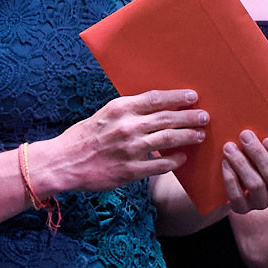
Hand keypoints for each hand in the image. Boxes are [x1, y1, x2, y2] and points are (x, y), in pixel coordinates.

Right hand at [31, 88, 209, 195]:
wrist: (63, 163)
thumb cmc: (83, 137)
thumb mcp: (104, 115)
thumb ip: (127, 112)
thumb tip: (155, 108)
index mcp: (119, 109)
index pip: (156, 99)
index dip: (177, 98)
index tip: (193, 97)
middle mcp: (127, 126)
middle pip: (167, 119)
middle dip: (190, 117)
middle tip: (204, 117)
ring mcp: (130, 149)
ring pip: (168, 140)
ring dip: (187, 136)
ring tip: (200, 135)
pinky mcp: (130, 171)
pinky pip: (160, 165)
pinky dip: (174, 161)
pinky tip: (183, 157)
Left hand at [211, 132, 267, 215]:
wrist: (242, 178)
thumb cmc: (261, 157)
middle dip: (257, 153)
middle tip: (244, 135)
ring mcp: (262, 203)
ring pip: (254, 185)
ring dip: (241, 163)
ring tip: (229, 147)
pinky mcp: (244, 209)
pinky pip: (237, 197)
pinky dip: (230, 179)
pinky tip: (225, 163)